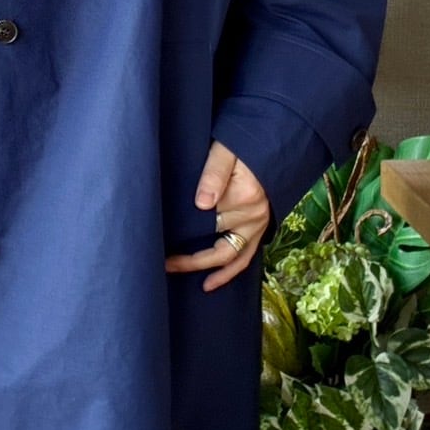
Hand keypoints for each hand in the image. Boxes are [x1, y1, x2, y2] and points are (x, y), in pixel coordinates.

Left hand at [164, 140, 269, 291]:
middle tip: (158, 254)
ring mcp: (256, 226)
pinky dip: (227, 274)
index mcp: (242, 196)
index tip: (156, 231)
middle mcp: (252, 216)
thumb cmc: (244, 145)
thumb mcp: (227, 150)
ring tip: (174, 269)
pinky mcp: (259, 231)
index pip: (206, 218)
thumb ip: (214, 173)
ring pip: (228, 256)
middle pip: (213, 239)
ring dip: (202, 267)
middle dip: (185, 250)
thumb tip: (202, 203)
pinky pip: (244, 259)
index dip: (181, 227)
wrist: (273, 145)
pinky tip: (208, 284)